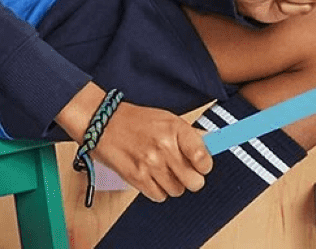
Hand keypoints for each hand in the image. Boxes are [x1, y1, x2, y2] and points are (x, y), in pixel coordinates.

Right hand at [92, 101, 211, 201]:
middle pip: (194, 182)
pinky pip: (159, 196)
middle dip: (190, 178)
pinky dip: (156, 189)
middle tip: (181, 169)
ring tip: (160, 168)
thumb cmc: (135, 120)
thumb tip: (213, 144)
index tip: (201, 164)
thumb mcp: (166, 119)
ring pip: (177, 191)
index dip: (205, 165)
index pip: (204, 157)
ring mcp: (151, 164)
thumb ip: (190, 134)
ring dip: (171, 183)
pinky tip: (149, 174)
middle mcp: (164, 146)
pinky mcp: (138, 178)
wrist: (103, 123)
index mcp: (175, 128)